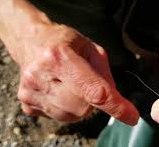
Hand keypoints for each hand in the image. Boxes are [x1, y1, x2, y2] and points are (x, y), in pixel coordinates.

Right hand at [0, 0, 135, 125]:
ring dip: (80, 105)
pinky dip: (67, 107)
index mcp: (59, 56)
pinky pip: (59, 117)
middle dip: (94, 100)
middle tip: (86, 81)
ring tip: (70, 83)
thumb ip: (104, 72)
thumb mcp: (89, 47)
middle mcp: (40, 75)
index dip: (114, 105)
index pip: (92, 89)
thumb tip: (114, 99)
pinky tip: (59, 89)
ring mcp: (30, 91)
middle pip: (83, 107)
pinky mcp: (26, 103)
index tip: (131, 116)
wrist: (30, 41)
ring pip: (71, 116)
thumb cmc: (64, 41)